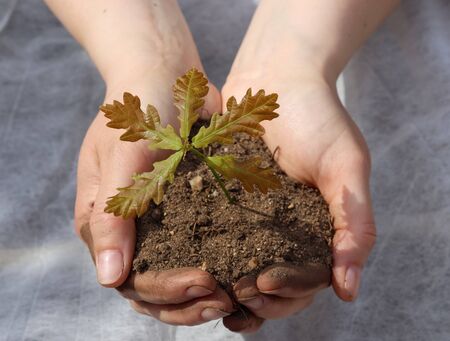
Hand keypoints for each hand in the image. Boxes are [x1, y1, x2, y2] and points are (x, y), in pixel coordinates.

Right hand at [74, 66, 236, 324]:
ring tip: (236, 294)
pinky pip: (199, 252)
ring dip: (202, 295)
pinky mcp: (186, 215)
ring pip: (176, 279)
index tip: (204, 283)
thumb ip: (112, 215)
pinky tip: (241, 273)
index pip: (130, 279)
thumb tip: (108, 280)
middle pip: (153, 290)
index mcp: (105, 225)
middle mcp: (130, 232)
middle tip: (225, 299)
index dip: (166, 291)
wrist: (165, 80)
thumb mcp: (121, 158)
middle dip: (188, 302)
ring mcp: (159, 225)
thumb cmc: (139, 114)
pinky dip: (218, 269)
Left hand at [221, 68, 374, 331]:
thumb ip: (354, 223)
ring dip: (228, 287)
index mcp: (318, 230)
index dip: (289, 292)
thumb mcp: (346, 166)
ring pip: (241, 267)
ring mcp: (253, 216)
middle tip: (236, 296)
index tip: (265, 287)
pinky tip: (190, 265)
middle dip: (255, 297)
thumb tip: (349, 290)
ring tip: (211, 295)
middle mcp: (285, 229)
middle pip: (272, 283)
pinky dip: (205, 254)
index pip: (307, 279)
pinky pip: (214, 233)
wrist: (278, 75)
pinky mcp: (225, 199)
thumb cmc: (319, 116)